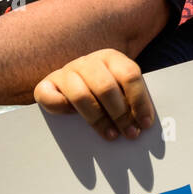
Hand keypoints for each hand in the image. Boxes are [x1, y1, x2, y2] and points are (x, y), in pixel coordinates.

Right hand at [34, 49, 155, 140]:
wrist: (74, 83)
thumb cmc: (105, 91)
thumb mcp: (122, 89)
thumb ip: (132, 100)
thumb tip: (146, 122)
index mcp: (111, 58)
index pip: (129, 75)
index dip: (139, 100)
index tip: (145, 123)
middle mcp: (88, 62)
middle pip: (106, 87)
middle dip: (121, 114)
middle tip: (130, 133)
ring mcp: (66, 72)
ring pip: (81, 95)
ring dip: (98, 119)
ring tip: (111, 135)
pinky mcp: (46, 85)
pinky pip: (49, 96)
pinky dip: (60, 108)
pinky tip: (72, 118)